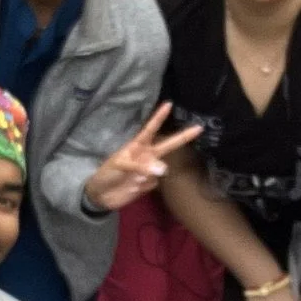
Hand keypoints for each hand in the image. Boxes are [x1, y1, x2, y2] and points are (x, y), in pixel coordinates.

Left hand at [82, 105, 201, 212]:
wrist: (102, 196)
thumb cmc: (107, 174)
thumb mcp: (119, 166)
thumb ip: (140, 166)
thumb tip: (162, 170)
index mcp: (136, 146)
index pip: (150, 129)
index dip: (159, 117)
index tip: (168, 104)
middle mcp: (145, 156)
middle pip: (167, 145)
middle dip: (182, 137)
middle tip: (199, 128)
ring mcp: (149, 170)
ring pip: (160, 169)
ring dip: (148, 174)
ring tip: (131, 180)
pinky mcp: (149, 184)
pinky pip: (154, 183)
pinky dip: (145, 186)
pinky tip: (133, 187)